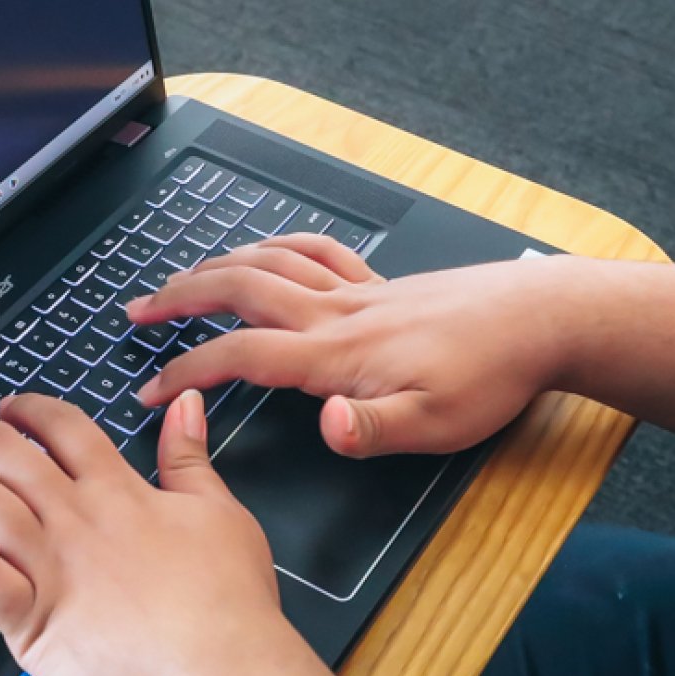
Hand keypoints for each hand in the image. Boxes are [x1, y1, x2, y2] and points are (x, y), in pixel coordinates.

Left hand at [0, 390, 302, 675]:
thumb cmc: (229, 603)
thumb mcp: (221, 515)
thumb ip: (191, 459)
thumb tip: (183, 405)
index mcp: (120, 493)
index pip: (64, 429)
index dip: (30, 410)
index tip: (10, 407)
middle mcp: (76, 521)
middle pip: (8, 455)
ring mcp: (51, 570)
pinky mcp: (33, 624)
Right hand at [125, 234, 566, 457]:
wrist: (538, 319)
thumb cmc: (489, 377)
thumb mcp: (434, 426)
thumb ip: (372, 430)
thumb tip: (323, 427)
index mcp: (335, 355)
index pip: (240, 357)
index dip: (186, 372)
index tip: (149, 392)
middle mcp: (335, 312)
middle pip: (237, 290)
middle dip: (179, 298)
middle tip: (136, 311)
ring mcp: (356, 290)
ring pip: (267, 262)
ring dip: (214, 266)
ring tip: (180, 278)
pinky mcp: (380, 281)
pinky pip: (314, 250)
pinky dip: (277, 244)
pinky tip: (265, 250)